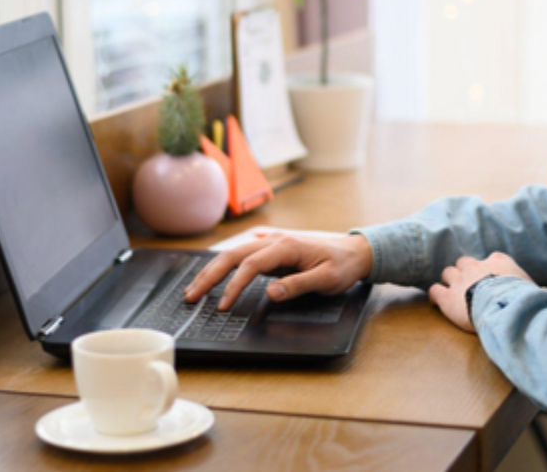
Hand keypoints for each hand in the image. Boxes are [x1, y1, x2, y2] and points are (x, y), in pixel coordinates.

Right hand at [184, 233, 373, 311]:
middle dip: (210, 275)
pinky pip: (242, 257)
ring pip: (234, 254)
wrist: (355, 251)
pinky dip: (224, 266)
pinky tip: (212, 274)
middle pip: (233, 255)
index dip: (234, 286)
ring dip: (213, 270)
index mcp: (286, 247)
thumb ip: (298, 285)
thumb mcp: (326, 280)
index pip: (250, 266)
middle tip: (191, 296)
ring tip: (195, 288)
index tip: (223, 305)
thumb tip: (270, 293)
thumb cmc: (342, 266)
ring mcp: (272, 244)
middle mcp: (274, 242)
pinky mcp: (272, 251)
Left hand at [428, 252, 532, 332]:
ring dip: (450, 280)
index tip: (493, 277)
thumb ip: (538, 289)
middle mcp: (476, 266)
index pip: (491, 258)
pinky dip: (435, 295)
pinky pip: (434, 290)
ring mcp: (459, 279)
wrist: (503, 308)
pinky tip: (438, 302)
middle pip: (464, 261)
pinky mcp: (446, 296)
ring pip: (447, 272)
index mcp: (498, 261)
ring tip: (454, 292)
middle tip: (469, 285)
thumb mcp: (535, 290)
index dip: (490, 268)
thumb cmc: (523, 299)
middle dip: (465, 271)